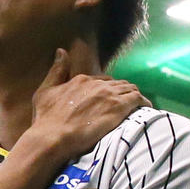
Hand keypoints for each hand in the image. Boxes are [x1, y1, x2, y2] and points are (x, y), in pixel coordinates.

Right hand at [22, 47, 147, 161]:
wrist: (52, 137)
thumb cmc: (45, 119)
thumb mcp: (44, 92)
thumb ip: (56, 71)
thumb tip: (61, 51)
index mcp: (81, 80)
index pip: (102, 80)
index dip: (107, 88)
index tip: (108, 98)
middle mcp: (97, 84)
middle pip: (117, 83)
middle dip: (122, 91)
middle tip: (124, 103)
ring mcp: (109, 95)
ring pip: (129, 89)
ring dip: (133, 95)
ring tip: (136, 105)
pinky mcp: (118, 107)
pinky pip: (138, 99)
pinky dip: (143, 102)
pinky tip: (145, 108)